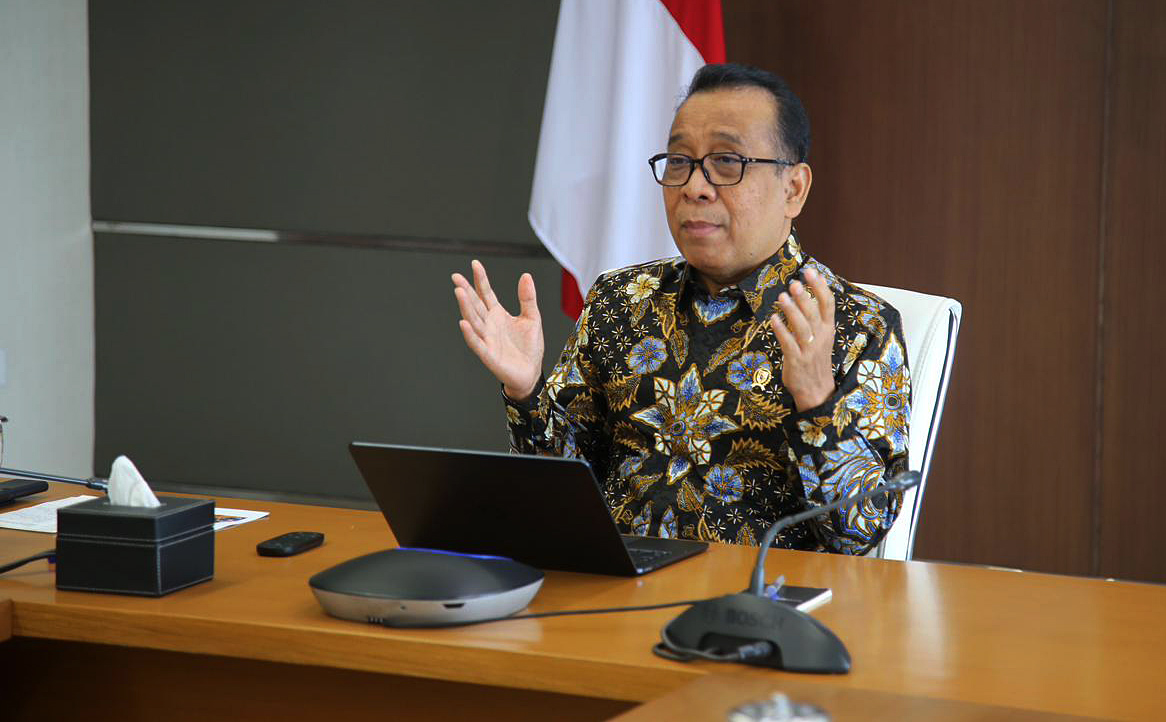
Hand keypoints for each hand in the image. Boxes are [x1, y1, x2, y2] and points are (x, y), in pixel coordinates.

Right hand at [452, 260, 543, 401]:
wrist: (531, 373)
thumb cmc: (529, 347)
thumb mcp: (532, 318)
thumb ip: (527, 298)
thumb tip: (526, 275)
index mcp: (497, 314)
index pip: (486, 293)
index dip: (481, 279)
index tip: (475, 264)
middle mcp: (489, 325)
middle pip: (475, 305)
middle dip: (466, 291)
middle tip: (456, 277)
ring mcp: (487, 339)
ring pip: (473, 321)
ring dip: (465, 307)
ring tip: (459, 292)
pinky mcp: (489, 355)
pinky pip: (477, 343)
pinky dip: (470, 334)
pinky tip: (464, 323)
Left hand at [770, 267, 835, 410]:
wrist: (817, 390)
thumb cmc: (815, 359)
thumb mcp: (822, 337)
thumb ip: (816, 317)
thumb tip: (806, 292)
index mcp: (828, 329)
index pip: (828, 304)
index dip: (820, 287)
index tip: (810, 271)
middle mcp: (821, 338)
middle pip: (814, 314)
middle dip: (805, 298)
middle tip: (795, 283)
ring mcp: (809, 350)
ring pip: (802, 327)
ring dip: (792, 311)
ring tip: (782, 297)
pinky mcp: (796, 360)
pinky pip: (788, 343)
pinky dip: (781, 330)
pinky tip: (773, 319)